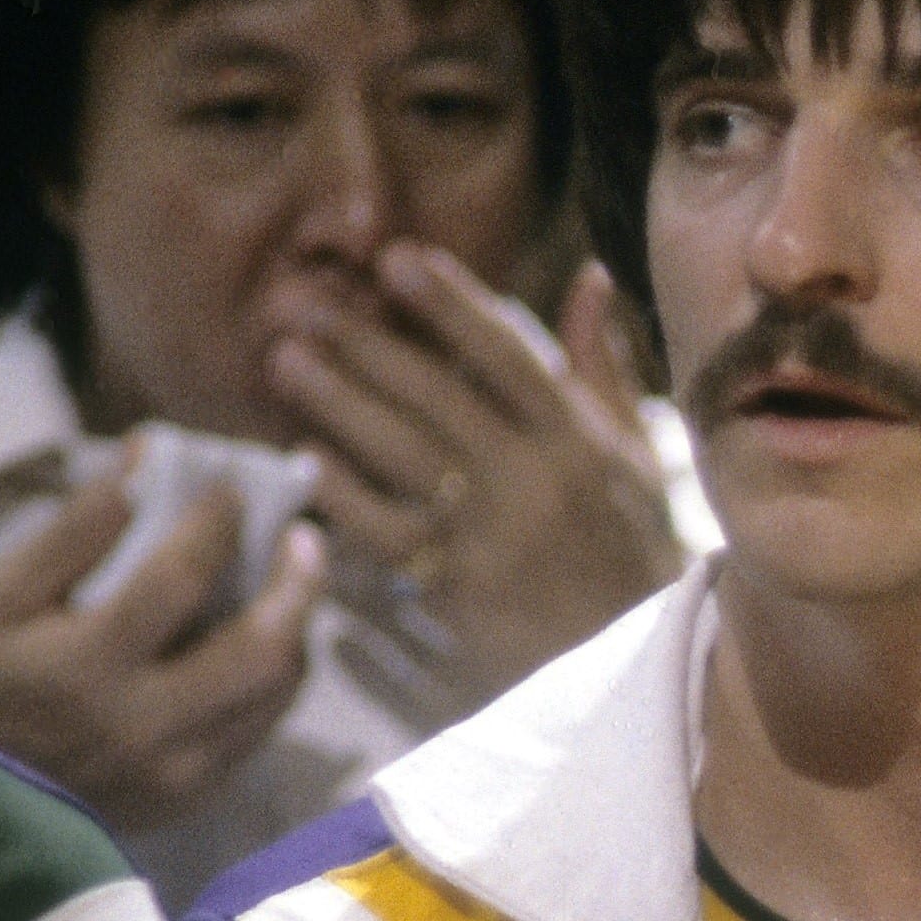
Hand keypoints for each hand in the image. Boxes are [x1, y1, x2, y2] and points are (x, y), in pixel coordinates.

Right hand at [0, 459, 323, 833]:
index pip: (178, 580)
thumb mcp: (5, 594)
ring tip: (294, 583)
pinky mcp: (199, 794)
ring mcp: (179, 770)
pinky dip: (277, 674)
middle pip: (261, 649)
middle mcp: (143, 726)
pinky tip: (269, 638)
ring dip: (298, 628)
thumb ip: (79, 525)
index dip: (217, 523)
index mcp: (84, 668)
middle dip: (298, 583)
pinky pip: (265, 726)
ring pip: (277, 691)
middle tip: (303, 537)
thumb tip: (148, 454)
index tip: (231, 486)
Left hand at [267, 247, 686, 706]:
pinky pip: (388, 531)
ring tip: (284, 360)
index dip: (451, 304)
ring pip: (404, 455)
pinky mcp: (459, 592)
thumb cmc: (634, 552)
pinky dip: (343, 494)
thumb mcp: (636, 456)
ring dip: (338, 404)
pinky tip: (302, 459)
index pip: (509, 355)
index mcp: (579, 441)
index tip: (397, 258)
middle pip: (439, 396)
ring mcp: (494, 537)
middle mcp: (536, 480)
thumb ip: (602, 368)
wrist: (635, 662)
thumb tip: (589, 277)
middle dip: (369, 344)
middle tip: (304, 303)